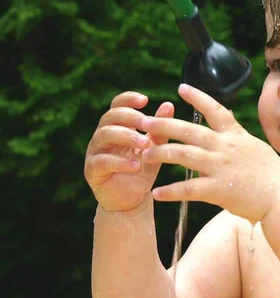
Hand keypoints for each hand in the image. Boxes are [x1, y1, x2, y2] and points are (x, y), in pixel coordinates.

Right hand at [84, 91, 173, 211]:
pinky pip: (102, 161)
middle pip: (110, 117)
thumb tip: (168, 105)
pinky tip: (136, 164)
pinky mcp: (92, 171)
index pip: (117, 106)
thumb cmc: (142, 169)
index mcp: (117, 127)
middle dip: (130, 117)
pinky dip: (120, 162)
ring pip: (103, 135)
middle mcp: (102, 136)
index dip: (128, 99)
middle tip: (147, 123)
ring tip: (144, 143)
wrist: (132, 199)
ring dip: (125, 136)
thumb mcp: (154, 147)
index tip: (145, 100)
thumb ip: (159, 128)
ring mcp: (95, 152)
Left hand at [140, 84, 279, 222]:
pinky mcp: (218, 190)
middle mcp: (226, 147)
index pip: (215, 110)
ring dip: (161, 153)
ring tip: (144, 155)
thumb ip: (237, 137)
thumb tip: (228, 120)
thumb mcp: (255, 148)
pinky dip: (170, 191)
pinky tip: (157, 193)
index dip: (198, 97)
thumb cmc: (272, 175)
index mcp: (235, 136)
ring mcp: (221, 167)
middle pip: (189, 131)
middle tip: (145, 122)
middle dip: (165, 125)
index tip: (181, 88)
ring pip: (183, 155)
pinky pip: (188, 189)